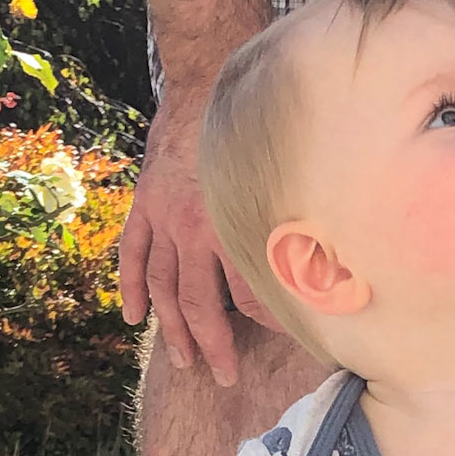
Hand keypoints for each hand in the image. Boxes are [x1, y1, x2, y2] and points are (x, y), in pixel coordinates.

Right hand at [117, 95, 284, 385]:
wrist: (209, 78)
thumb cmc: (255, 131)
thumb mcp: (282, 179)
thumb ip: (293, 224)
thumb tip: (322, 267)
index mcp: (233, 225)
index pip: (246, 295)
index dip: (264, 322)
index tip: (282, 337)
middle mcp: (194, 227)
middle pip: (199, 303)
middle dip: (213, 345)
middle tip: (225, 376)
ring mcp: (165, 217)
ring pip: (164, 286)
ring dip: (172, 327)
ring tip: (184, 360)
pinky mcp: (146, 203)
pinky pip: (133, 254)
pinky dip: (131, 287)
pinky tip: (135, 317)